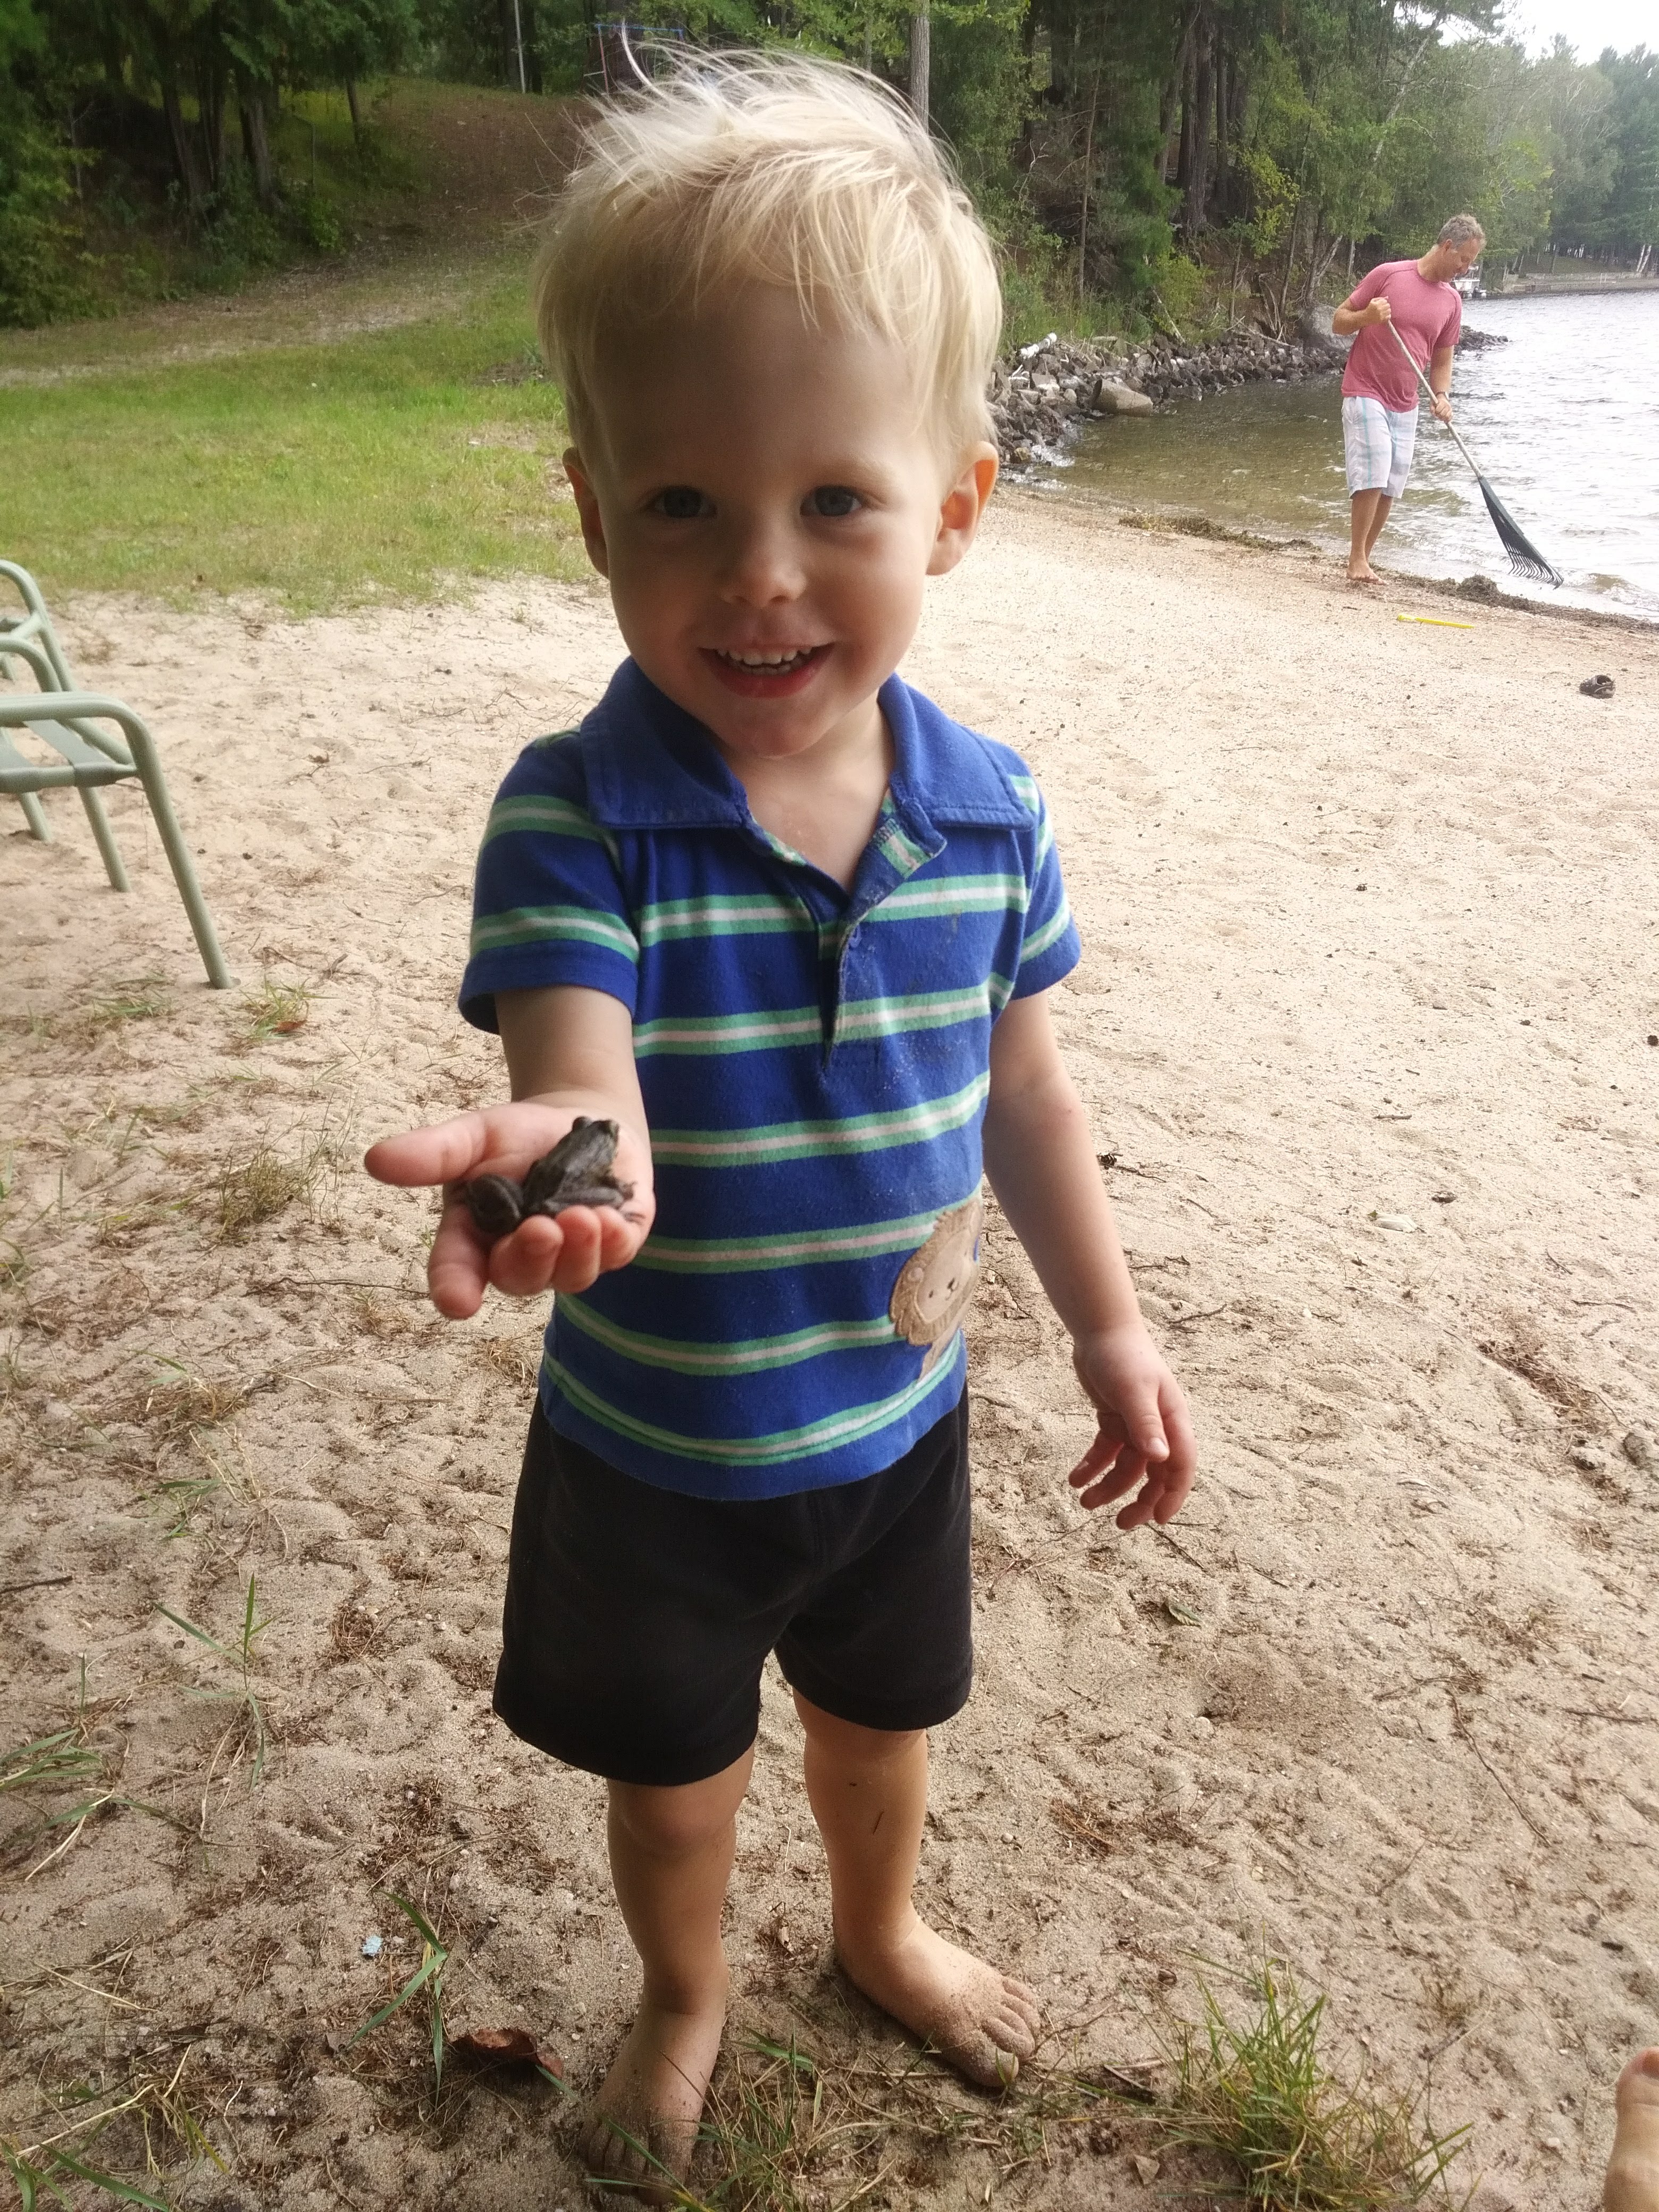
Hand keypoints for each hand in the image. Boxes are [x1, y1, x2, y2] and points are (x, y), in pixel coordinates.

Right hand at [364, 1104, 654, 1318]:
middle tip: (540, 1229)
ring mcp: (569, 1256)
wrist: (578, 1118)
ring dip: (576, 1251)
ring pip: (570, 1275)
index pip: (456, 1272)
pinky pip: (614, 1256)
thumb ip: (433, 1153)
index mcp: (475, 1238)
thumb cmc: (514, 1137)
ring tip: (582, 1217)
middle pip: (519, 1278)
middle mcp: (520, 1257)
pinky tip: (612, 1220)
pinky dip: (613, 1242)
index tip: (458, 1302)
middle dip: (529, 1258)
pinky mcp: (613, 1245)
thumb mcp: (472, 1137)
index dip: (455, 1288)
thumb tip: (375, 1160)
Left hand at [1066, 1323, 1195, 1528]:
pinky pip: (1106, 1452)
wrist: (1099, 1330)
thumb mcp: (1133, 1390)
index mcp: (1172, 1420)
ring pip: (1127, 1467)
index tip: (1159, 1519)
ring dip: (1109, 1486)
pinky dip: (1092, 1466)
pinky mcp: (1114, 1421)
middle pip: (1155, 1474)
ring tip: (1084, 1502)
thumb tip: (1161, 1460)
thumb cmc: (1123, 1356)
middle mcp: (1157, 1426)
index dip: (1173, 1495)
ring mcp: (1135, 1425)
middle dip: (1140, 1500)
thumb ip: (1147, 1424)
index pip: (1181, 1465)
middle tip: (1121, 1524)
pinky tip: (1075, 1479)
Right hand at [1367, 297, 1392, 325]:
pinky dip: (1388, 315)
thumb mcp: (1373, 301)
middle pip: (1388, 305)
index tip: (1382, 304)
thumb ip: (1380, 298)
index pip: (1385, 301)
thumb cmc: (1369, 308)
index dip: (1384, 302)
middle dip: (1386, 306)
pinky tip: (1385, 315)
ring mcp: (1380, 315)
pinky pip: (1389, 316)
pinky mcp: (1381, 319)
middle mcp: (1378, 309)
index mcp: (1376, 304)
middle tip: (1384, 307)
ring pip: (1389, 310)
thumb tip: (1387, 297)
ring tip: (1385, 311)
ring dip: (1388, 310)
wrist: (1365, 317)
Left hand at [1431, 391, 1452, 423]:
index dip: (1436, 412)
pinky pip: (1450, 417)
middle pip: (1442, 414)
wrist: (1442, 399)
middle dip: (1438, 416)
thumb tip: (1434, 415)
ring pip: (1447, 416)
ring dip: (1442, 418)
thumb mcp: (1432, 403)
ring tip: (1440, 417)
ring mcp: (1450, 409)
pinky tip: (1444, 421)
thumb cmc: (1436, 402)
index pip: (1438, 410)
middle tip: (1437, 414)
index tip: (1435, 411)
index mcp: (1442, 403)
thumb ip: (1432, 409)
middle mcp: (1447, 406)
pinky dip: (1447, 420)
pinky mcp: (1451, 412)